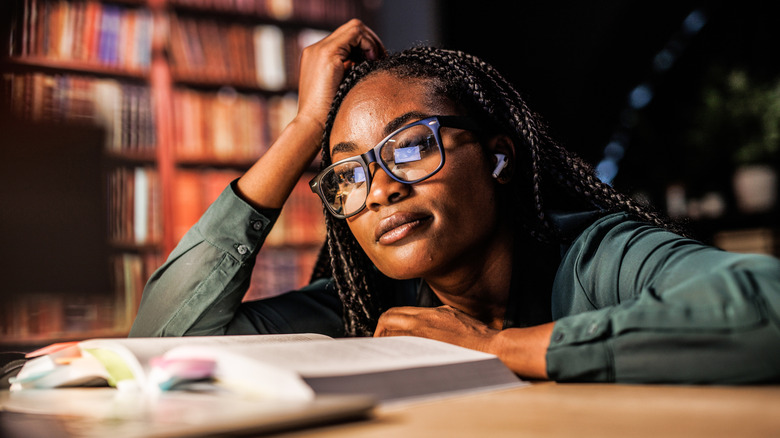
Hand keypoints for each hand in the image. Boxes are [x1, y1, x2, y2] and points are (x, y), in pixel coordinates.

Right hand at [296, 19, 385, 129]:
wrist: (312, 126)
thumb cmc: (327, 115)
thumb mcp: (340, 88)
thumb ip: (349, 72)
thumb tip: (369, 63)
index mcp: (317, 57)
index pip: (346, 39)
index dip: (365, 46)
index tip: (376, 62)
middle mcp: (315, 49)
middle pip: (351, 29)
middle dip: (371, 41)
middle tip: (381, 59)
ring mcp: (320, 49)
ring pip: (354, 27)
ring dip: (371, 41)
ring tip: (377, 60)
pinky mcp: (327, 54)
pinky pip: (355, 33)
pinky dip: (368, 43)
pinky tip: (372, 60)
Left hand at [375, 306, 553, 378]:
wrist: (492, 348)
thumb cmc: (478, 337)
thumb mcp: (454, 317)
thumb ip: (437, 318)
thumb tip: (423, 325)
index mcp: (431, 313)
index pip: (396, 313)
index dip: (385, 324)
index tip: (383, 334)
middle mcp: (425, 321)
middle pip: (389, 319)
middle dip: (379, 331)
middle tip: (379, 344)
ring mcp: (425, 335)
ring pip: (393, 333)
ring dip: (386, 342)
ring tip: (387, 355)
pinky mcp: (429, 348)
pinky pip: (403, 349)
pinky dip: (396, 353)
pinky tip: (399, 362)